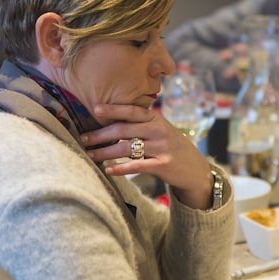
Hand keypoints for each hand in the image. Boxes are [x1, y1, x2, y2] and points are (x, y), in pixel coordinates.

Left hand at [81, 103, 212, 208]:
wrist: (195, 167)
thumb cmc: (170, 146)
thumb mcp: (159, 129)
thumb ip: (140, 123)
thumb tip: (110, 120)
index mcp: (155, 118)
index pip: (131, 111)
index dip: (113, 109)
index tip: (95, 109)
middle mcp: (158, 130)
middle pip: (124, 130)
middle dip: (101, 134)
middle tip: (83, 138)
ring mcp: (161, 147)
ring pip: (127, 148)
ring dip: (105, 152)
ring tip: (91, 155)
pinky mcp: (163, 165)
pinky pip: (137, 165)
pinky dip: (121, 168)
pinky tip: (108, 170)